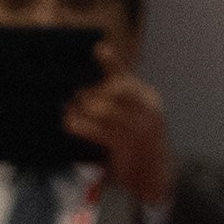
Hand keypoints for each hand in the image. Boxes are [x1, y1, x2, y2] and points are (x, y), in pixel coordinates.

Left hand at [64, 52, 175, 207]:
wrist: (155, 174)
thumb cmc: (138, 142)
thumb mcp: (134, 117)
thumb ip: (117, 101)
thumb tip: (84, 91)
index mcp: (148, 97)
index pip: (127, 76)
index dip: (112, 62)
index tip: (99, 49)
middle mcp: (147, 108)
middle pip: (113, 90)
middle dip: (91, 92)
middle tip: (75, 96)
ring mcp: (138, 127)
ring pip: (103, 109)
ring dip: (81, 109)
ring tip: (69, 110)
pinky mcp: (126, 145)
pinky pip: (97, 131)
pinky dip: (80, 125)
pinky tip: (69, 123)